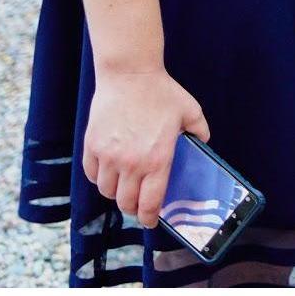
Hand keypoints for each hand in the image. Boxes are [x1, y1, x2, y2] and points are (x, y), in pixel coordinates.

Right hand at [83, 66, 208, 227]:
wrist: (130, 74)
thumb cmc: (162, 92)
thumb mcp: (190, 111)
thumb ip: (200, 131)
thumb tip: (202, 144)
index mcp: (157, 160)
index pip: (150, 203)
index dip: (150, 218)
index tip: (151, 221)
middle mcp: (131, 163)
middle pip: (126, 203)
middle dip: (133, 208)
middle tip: (138, 204)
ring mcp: (108, 156)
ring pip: (107, 191)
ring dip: (116, 193)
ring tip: (124, 186)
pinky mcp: (92, 146)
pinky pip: (92, 174)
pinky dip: (99, 178)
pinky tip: (108, 172)